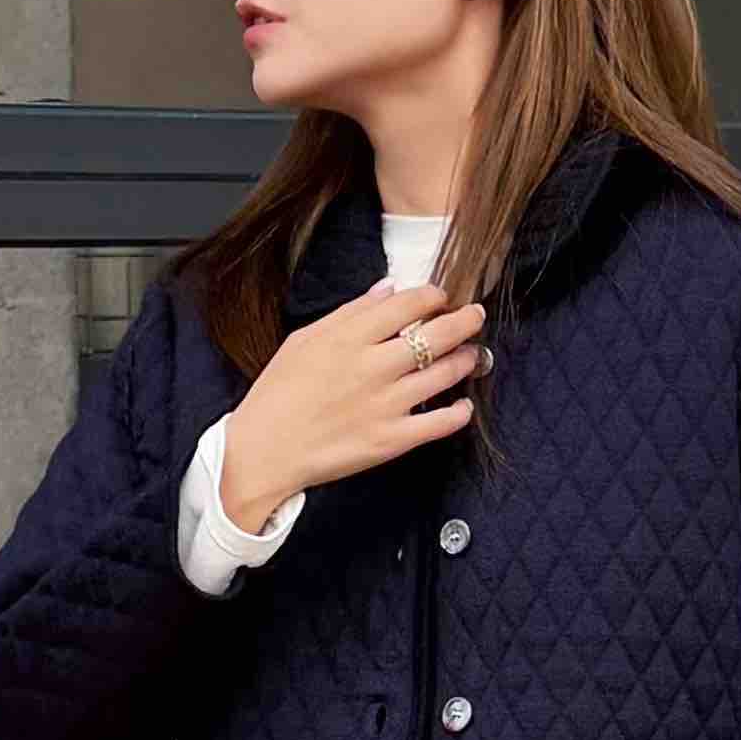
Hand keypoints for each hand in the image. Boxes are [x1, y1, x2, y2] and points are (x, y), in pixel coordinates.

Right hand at [220, 276, 492, 530]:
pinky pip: (439, 424)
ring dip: (466, 361)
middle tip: (476, 316)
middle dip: (464, 321)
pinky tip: (464, 406)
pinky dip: (459, 414)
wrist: (265, 450)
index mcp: (349, 337)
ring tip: (473, 355)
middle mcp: (373, 367)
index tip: (442, 296)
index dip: (434, 296)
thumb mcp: (304, 339)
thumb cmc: (278, 393)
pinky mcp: (391, 440)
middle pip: (436, 335)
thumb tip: (388, 289)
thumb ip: (350, 312)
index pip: (408, 305)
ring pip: (444, 375)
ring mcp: (385, 405)